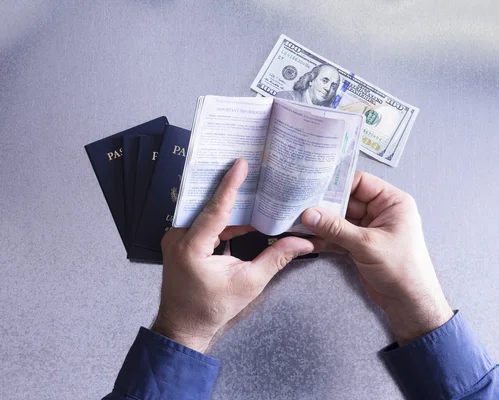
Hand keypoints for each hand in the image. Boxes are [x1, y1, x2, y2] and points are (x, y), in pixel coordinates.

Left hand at [153, 159, 313, 351]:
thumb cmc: (212, 308)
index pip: (216, 209)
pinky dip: (224, 218)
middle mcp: (178, 237)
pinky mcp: (181, 241)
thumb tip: (302, 242)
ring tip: (252, 186)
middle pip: (210, 205)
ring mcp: (177, 238)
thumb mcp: (248, 283)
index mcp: (191, 246)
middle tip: (251, 167)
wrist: (185, 325)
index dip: (230, 185)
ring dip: (230, 203)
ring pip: (207, 213)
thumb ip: (275, 258)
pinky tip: (244, 211)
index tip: (241, 164)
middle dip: (232, 188)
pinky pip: (204, 222)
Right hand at [302, 171, 452, 344]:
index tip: (314, 188)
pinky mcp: (360, 245)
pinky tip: (308, 239)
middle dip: (325, 206)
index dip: (338, 185)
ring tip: (299, 223)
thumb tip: (309, 213)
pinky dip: (325, 238)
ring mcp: (369, 229)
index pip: (360, 182)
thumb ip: (336, 228)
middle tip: (301, 207)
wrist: (409, 302)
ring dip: (322, 224)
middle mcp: (381, 212)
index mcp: (392, 202)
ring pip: (340, 219)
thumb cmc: (401, 269)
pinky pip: (339, 236)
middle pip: (347, 201)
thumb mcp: (367, 244)